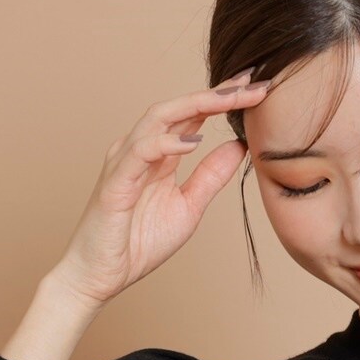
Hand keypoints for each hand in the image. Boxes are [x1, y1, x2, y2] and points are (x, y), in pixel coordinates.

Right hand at [49, 69, 269, 306]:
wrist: (100, 276)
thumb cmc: (138, 243)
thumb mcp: (189, 207)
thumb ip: (211, 176)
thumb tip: (240, 146)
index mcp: (158, 154)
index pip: (193, 116)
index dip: (224, 99)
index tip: (259, 88)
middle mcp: (140, 149)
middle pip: (180, 108)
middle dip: (218, 94)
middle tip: (254, 83)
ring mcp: (124, 162)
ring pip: (159, 118)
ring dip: (197, 105)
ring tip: (231, 99)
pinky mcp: (115, 182)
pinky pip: (141, 151)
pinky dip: (167, 142)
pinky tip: (194, 141)